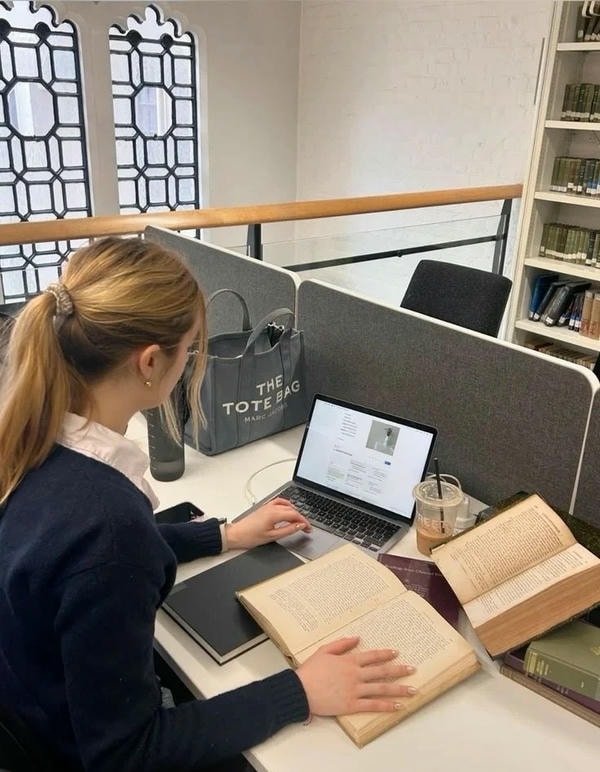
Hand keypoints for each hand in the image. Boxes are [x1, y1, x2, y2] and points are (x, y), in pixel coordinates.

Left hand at [225, 498, 310, 549]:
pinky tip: (288, 510)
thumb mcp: (272, 536)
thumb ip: (288, 530)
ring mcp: (267, 506)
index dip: (304, 522)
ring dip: (294, 511)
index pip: (295, 515)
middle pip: (292, 509)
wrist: (236, 534)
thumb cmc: (250, 536)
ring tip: (298, 520)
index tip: (308, 528)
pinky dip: (286, 505)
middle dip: (301, 518)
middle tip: (305, 527)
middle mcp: (271, 508)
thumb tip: (300, 526)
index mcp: (274, 514)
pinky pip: (278, 502)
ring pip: (286, 505)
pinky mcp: (264, 507)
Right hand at [296, 636, 416, 715]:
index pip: (372, 656)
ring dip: (399, 689)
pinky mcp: (351, 705)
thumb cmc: (310, 670)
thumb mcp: (324, 650)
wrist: (300, 690)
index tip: (396, 653)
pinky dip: (386, 706)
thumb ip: (342, 644)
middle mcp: (355, 675)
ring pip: (381, 689)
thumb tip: (357, 638)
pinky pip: (373, 705)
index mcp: (349, 661)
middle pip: (381, 672)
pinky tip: (398, 707)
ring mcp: (355, 690)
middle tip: (412, 670)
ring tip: (413, 690)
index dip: (385, 654)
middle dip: (399, 670)